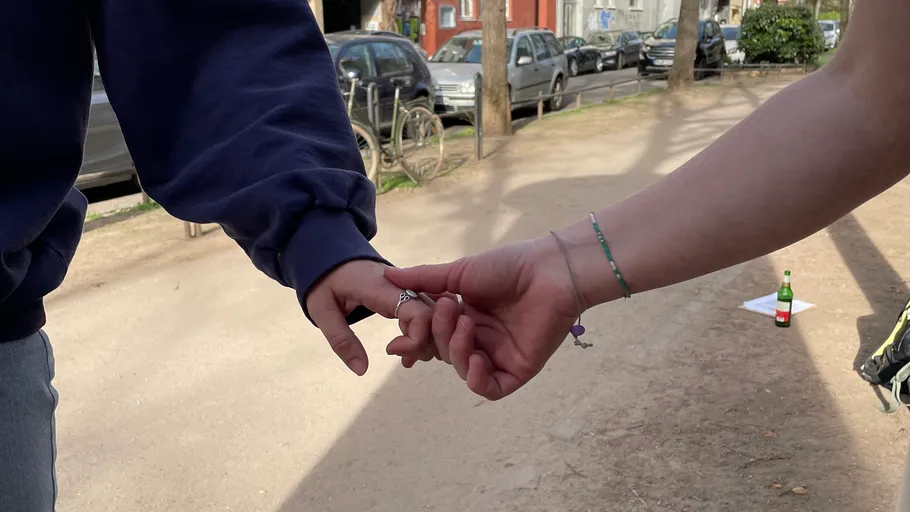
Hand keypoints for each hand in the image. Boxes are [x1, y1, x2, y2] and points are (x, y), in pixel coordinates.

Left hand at [306, 260, 437, 375]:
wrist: (328, 251)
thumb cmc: (324, 279)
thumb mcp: (322, 310)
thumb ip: (341, 340)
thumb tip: (361, 370)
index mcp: (381, 289)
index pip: (419, 314)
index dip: (415, 339)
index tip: (390, 351)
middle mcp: (402, 286)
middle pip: (433, 317)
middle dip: (425, 344)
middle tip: (402, 360)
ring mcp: (407, 287)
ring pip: (435, 314)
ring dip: (427, 339)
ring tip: (404, 357)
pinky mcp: (406, 291)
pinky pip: (427, 310)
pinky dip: (424, 330)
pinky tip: (408, 347)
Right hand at [384, 236, 579, 399]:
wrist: (549, 271)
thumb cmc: (508, 266)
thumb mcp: (458, 273)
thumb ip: (423, 280)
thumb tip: (388, 276)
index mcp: (466, 317)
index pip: (432, 337)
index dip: (415, 341)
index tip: (395, 343)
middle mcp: (480, 338)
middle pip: (442, 352)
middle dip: (437, 335)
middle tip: (447, 310)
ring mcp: (498, 355)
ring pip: (461, 368)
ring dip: (455, 349)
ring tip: (466, 324)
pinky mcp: (517, 370)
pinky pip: (490, 388)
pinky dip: (475, 379)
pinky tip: (474, 359)